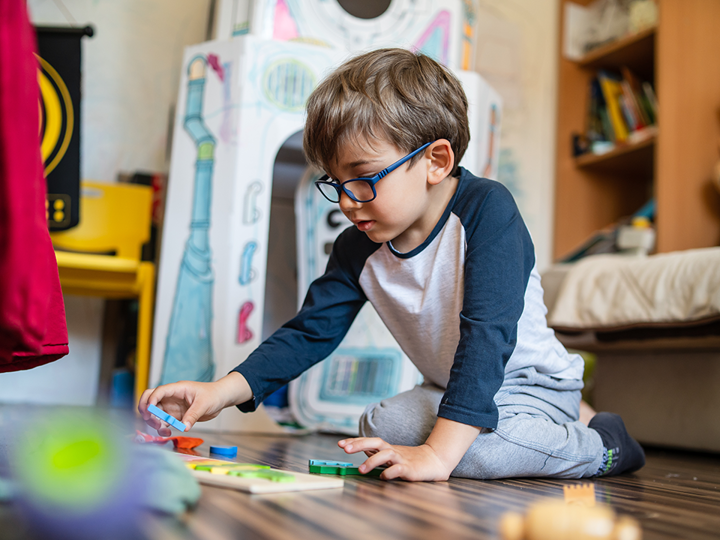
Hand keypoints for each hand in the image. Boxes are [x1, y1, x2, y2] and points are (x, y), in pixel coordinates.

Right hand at [138, 372, 251, 435]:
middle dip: (146, 410)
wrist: (220, 398)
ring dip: (154, 422)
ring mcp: (172, 407)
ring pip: (155, 413)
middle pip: (150, 400)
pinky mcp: (175, 416)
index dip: (152, 400)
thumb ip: (193, 415)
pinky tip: (168, 432)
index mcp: (178, 388)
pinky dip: (162, 428)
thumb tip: (184, 427)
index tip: (150, 411)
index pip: (159, 391)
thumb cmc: (213, 395)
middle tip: (152, 421)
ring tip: (164, 431)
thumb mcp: (204, 404)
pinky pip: (163, 422)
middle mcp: (172, 397)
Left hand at [337, 437, 452, 481]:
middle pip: (375, 443)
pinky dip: (390, 472)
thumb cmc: (411, 459)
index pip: (369, 442)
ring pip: (386, 454)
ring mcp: (401, 459)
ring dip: (372, 461)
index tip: (340, 444)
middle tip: (345, 449)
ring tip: (361, 469)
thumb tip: (362, 450)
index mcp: (387, 448)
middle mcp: (393, 451)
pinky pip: (398, 469)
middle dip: (359, 444)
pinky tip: (383, 477)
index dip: (354, 442)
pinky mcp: (410, 469)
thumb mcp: (391, 455)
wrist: (435, 461)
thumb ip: (377, 453)